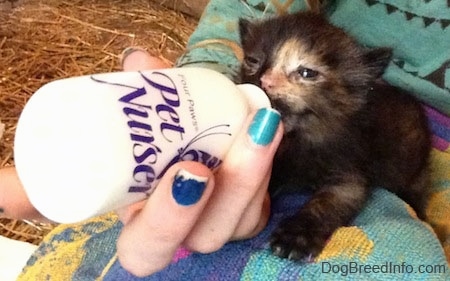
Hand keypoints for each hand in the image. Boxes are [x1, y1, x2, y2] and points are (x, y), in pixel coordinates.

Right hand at [115, 48, 283, 276]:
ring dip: (255, 173)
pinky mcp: (246, 211)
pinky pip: (262, 202)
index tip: (186, 172)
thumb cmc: (151, 144)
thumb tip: (138, 60)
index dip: (165, 222)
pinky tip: (267, 126)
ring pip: (244, 222)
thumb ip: (139, 98)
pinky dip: (265, 166)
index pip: (144, 249)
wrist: (182, 147)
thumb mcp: (140, 124)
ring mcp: (219, 224)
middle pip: (207, 237)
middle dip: (227, 191)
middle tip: (241, 139)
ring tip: (264, 123)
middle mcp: (184, 233)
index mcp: (142, 223)